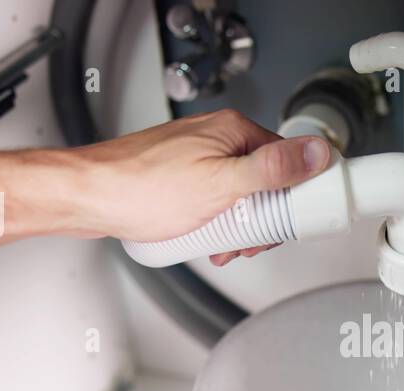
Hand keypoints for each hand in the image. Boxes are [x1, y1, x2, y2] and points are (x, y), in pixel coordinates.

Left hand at [73, 109, 331, 263]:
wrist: (87, 198)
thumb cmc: (142, 189)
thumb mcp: (221, 184)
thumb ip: (272, 169)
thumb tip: (315, 152)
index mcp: (233, 131)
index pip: (287, 159)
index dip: (293, 197)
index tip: (290, 222)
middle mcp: (216, 138)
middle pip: (265, 180)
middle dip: (262, 218)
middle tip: (250, 241)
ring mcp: (197, 156)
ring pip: (239, 193)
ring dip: (239, 226)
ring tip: (223, 245)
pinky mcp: (181, 176)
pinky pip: (215, 199)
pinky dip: (216, 222)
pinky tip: (205, 239)